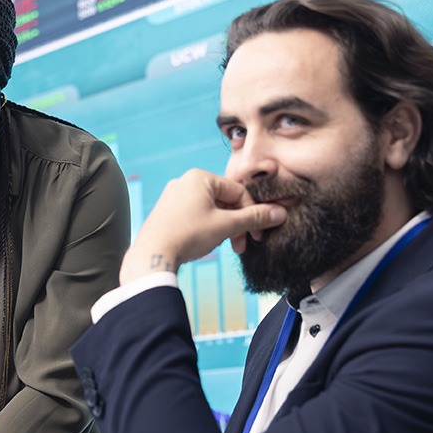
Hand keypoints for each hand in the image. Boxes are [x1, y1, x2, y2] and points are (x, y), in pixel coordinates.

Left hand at [121, 169, 286, 283]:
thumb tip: (279, 213)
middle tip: (242, 245)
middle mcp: (184, 182)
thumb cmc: (187, 235)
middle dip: (237, 225)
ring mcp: (174, 196)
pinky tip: (207, 243)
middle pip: (224, 201)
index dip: (253, 214)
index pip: (238, 192)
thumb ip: (254, 218)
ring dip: (223, 228)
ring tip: (223, 245)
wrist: (153, 255)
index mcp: (199, 177)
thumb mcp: (226, 226)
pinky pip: (196, 215)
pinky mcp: (167, 211)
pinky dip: (207, 228)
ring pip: (211, 210)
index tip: (258, 234)